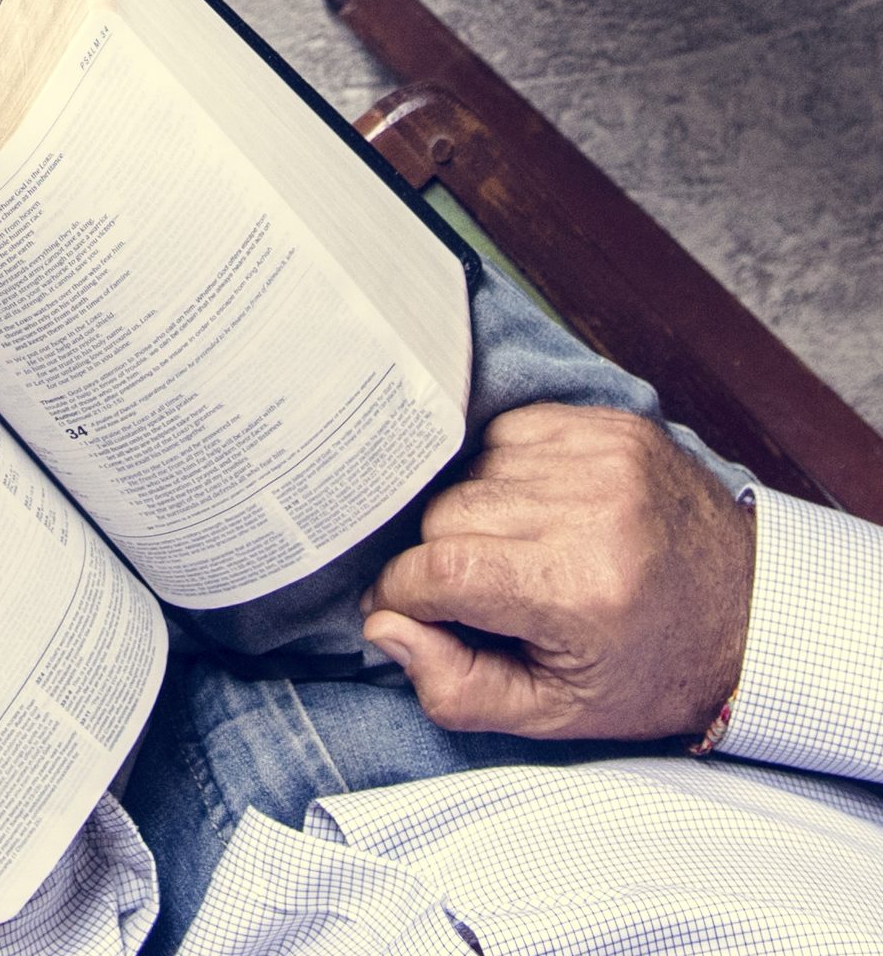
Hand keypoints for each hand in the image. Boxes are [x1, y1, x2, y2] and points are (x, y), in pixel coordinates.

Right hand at [362, 405, 751, 741]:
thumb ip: (458, 686)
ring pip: (471, 472)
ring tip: (523, 553)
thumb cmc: (650, 671)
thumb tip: (382, 625)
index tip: (409, 612)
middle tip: (489, 595)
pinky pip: (507, 434)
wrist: (755, 615)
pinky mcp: (608, 424)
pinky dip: (505, 472)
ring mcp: (603, 456)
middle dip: (446, 559)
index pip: (440, 568)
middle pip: (446, 515)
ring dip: (476, 514)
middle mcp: (592, 510)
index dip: (405, 594)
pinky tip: (541, 510)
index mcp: (582, 589)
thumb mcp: (558, 712)